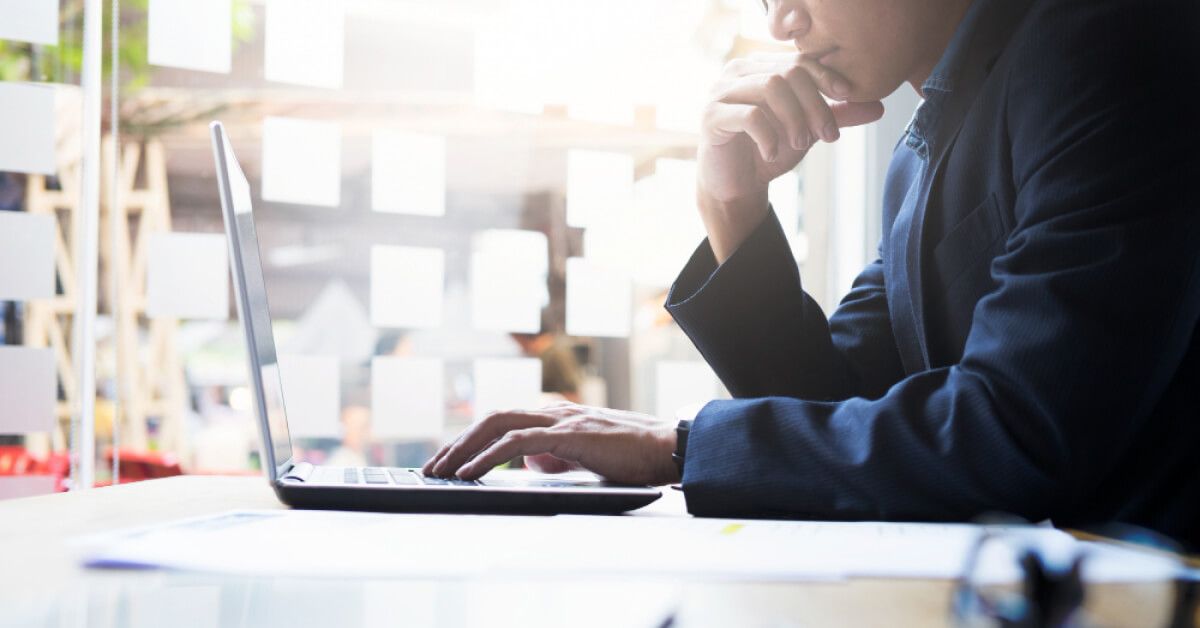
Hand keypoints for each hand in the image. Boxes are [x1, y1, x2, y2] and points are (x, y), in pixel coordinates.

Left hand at [421, 402, 679, 485]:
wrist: (669, 448)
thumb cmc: (634, 456)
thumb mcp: (586, 456)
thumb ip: (557, 456)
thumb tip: (530, 463)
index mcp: (557, 416)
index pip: (503, 421)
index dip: (471, 438)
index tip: (448, 459)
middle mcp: (555, 412)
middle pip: (492, 418)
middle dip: (457, 442)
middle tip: (433, 466)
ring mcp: (562, 420)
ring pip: (499, 424)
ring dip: (465, 448)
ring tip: (443, 470)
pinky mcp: (571, 434)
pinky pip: (519, 441)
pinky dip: (490, 456)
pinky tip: (472, 471)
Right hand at [698, 53, 884, 260]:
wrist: (735, 187)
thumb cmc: (768, 152)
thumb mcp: (807, 131)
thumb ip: (836, 116)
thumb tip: (878, 106)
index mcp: (759, 67)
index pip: (799, 61)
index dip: (826, 76)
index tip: (847, 96)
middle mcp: (737, 72)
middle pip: (788, 73)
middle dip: (814, 105)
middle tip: (827, 135)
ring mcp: (721, 93)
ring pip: (770, 88)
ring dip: (795, 119)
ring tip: (802, 144)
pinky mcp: (712, 117)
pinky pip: (749, 115)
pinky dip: (768, 136)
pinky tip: (772, 153)